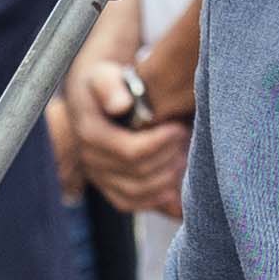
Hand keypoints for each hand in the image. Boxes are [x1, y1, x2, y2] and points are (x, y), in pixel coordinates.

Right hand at [57, 50, 189, 220]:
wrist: (92, 98)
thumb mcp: (103, 77)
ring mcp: (98, 177)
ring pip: (135, 193)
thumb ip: (110, 87)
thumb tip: (121, 104)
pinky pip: (130, 203)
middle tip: (187, 141)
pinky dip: (155, 200)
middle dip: (168, 159)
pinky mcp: (108, 187)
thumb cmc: (104, 84)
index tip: (179, 128)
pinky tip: (176, 188)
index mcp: (91, 135)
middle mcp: (91, 161)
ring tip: (184, 159)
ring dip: (166, 180)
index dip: (160, 144)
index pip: (130, 151)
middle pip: (137, 174)